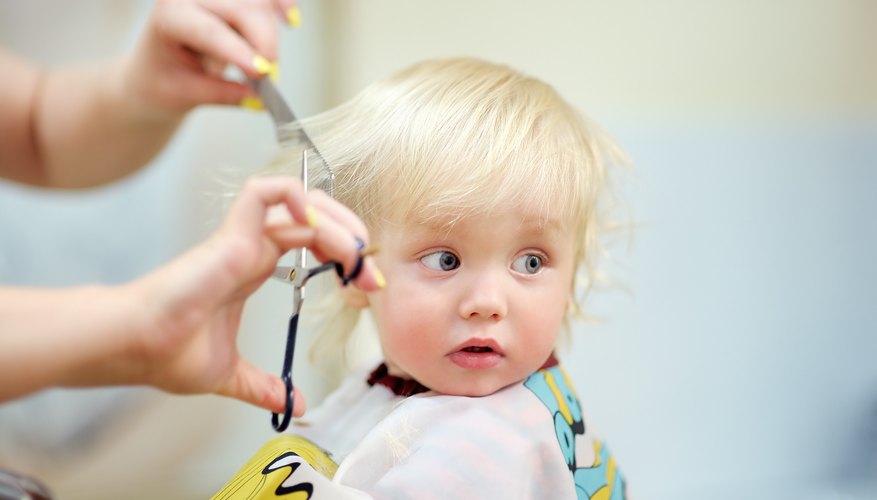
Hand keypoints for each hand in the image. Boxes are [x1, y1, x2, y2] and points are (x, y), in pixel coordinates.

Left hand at [123, 0, 299, 117]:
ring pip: (258, 4)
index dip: (238, 51)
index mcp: (170, 16)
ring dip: (268, 35)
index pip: (209, 30)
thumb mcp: (185, 95)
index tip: (262, 72)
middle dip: (263, 43)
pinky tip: (291, 20)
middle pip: (241, 9)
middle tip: (269, 78)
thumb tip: (258, 99)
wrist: (156, 69)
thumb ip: (222, 94)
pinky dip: (282, 4)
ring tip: (263, 66)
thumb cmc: (164, 81)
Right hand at [130, 176, 382, 414]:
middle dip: (351, 235)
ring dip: (338, 222)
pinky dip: (295, 196)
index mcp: (254, 267)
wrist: (134, 348)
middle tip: (371, 271)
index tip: (366, 284)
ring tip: (355, 256)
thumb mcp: (231, 375)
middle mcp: (252, 247)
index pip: (311, 240)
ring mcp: (242, 238)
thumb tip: (294, 404)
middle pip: (314, 216)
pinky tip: (317, 224)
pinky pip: (265, 193)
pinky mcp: (230, 236)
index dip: (344, 254)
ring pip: (300, 203)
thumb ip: (263, 386)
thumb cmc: (167, 352)